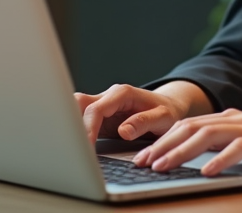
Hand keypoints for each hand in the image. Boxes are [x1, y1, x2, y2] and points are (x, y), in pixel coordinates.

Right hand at [76, 81, 213, 142]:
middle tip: (72, 147)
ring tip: (72, 148)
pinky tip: (78, 147)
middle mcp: (109, 97)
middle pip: (79, 104)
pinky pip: (83, 121)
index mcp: (122, 94)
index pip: (96, 109)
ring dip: (72, 126)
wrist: (170, 106)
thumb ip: (143, 122)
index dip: (88, 128)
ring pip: (77, 110)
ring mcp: (104, 106)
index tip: (86, 146)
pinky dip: (78, 132)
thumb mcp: (163, 117)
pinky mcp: (102, 118)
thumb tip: (123, 131)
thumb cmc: (168, 111)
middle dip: (71, 123)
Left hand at [133, 109, 241, 175]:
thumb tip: (200, 158)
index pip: (190, 125)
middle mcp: (238, 118)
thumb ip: (229, 144)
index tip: (144, 156)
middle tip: (143, 162)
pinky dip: (220, 160)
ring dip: (182, 152)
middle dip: (164, 145)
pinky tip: (206, 172)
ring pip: (209, 136)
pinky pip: (240, 148)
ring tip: (163, 166)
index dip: (164, 139)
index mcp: (232, 118)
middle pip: (192, 128)